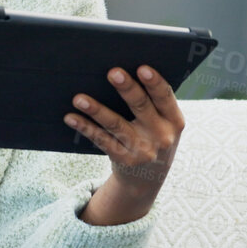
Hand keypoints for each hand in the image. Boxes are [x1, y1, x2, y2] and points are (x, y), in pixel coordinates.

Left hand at [64, 65, 185, 192]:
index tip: (142, 68)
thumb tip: (122, 72)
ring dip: (96, 110)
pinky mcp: (124, 159)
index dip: (154, 82)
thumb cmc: (153, 137)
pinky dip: (85, 127)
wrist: (148, 179)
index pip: (165, 97)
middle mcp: (161, 136)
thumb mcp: (163, 124)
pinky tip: (71, 117)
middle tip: (112, 72)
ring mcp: (143, 150)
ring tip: (79, 98)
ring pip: (116, 125)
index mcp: (174, 120)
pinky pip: (101, 140)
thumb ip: (153, 103)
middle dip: (127, 88)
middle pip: (141, 107)